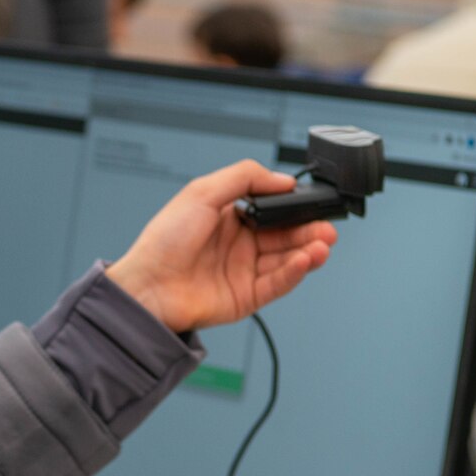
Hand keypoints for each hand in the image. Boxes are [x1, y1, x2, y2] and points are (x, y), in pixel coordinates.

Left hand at [106, 161, 335, 332]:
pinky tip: (305, 260)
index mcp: (229, 218)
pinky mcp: (245, 298)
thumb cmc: (164, 241)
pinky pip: (277, 283)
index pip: (273, 211)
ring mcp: (243, 272)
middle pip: (285, 236)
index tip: (313, 203)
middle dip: (309, 230)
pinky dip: (294, 272)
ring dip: (308, 251)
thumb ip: (245, 177)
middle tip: (328, 227)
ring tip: (323, 243)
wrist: (147, 287)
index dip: (294, 207)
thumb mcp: (203, 192)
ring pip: (286, 260)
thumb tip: (283, 180)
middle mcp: (239, 245)